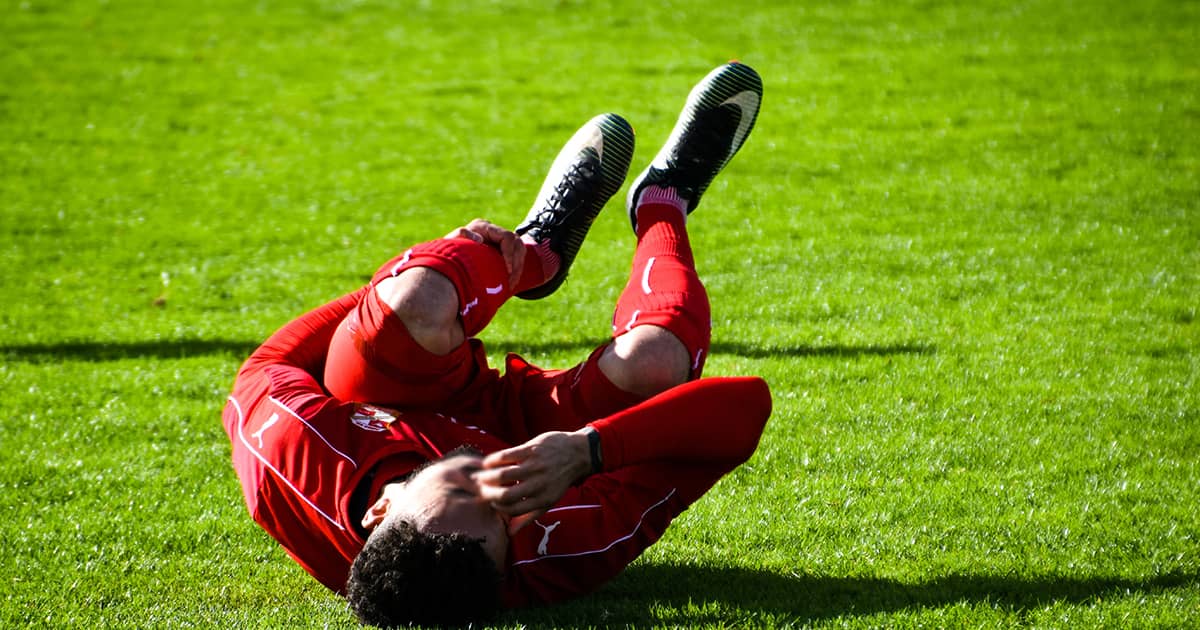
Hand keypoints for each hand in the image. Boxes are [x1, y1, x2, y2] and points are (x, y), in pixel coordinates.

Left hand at [445, 218, 523, 286]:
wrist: (445, 258)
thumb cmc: (447, 251)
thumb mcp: (452, 244)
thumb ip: (461, 236)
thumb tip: (480, 240)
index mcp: (483, 227)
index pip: (506, 237)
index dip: (509, 254)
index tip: (507, 270)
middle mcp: (493, 230)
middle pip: (517, 244)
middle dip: (516, 263)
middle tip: (511, 281)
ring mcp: (499, 239)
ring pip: (520, 251)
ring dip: (518, 268)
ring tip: (511, 284)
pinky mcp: (501, 249)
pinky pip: (516, 258)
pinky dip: (516, 270)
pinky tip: (510, 283)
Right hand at [474, 429, 591, 533]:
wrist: (578, 453)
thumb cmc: (559, 480)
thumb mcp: (549, 501)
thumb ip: (528, 516)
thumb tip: (510, 533)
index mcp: (543, 499)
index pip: (512, 510)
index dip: (497, 507)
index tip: (490, 501)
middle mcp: (539, 484)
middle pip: (505, 494)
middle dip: (487, 493)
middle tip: (479, 489)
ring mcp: (535, 466)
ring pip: (503, 475)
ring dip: (487, 477)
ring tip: (479, 476)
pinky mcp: (532, 449)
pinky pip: (506, 456)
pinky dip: (493, 460)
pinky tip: (487, 463)